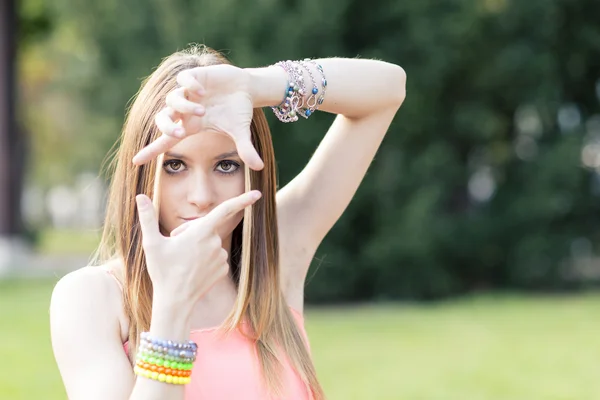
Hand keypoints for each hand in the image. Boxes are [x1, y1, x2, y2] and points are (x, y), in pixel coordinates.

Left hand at [132, 64, 263, 169]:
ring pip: (172, 100)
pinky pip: (183, 81)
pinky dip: (190, 86)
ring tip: (203, 110)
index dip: (151, 150)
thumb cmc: (239, 112)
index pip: (166, 140)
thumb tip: (260, 167)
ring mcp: (188, 93)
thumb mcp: (241, 132)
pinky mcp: (194, 77)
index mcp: (191, 126)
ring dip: (185, 106)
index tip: (135, 161)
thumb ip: (245, 149)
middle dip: (167, 127)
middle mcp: (185, 111)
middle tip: (180, 132)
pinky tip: (203, 92)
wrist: (246, 88)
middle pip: (163, 120)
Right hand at [136, 190, 261, 302]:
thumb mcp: (152, 243)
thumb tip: (140, 196)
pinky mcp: (223, 268)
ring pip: (211, 243)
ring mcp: (221, 257)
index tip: (258, 193)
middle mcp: (216, 243)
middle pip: (207, 227)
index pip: (225, 209)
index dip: (242, 200)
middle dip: (193, 232)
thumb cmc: (162, 271)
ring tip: (183, 261)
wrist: (175, 301)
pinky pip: (216, 256)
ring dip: (199, 246)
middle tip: (175, 246)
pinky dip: (206, 259)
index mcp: (201, 232)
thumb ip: (148, 218)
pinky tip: (193, 269)